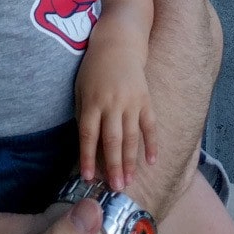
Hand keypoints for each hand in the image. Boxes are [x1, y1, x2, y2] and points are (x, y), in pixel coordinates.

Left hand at [75, 52, 157, 190]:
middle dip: (113, 166)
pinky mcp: (145, 100)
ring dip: (130, 161)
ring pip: (131, 137)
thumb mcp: (80, 87)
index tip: (88, 178)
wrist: (117, 44)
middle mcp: (111, 104)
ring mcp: (130, 102)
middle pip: (111, 140)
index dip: (88, 157)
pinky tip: (152, 161)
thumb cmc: (94, 68)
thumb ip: (82, 113)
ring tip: (129, 181)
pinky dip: (152, 144)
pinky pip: (150, 126)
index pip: (88, 135)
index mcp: (92, 101)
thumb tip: (86, 142)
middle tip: (116, 188)